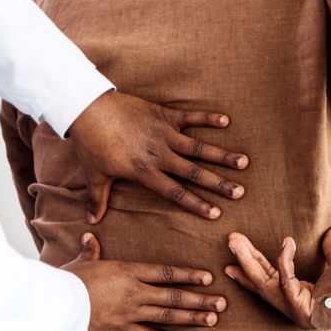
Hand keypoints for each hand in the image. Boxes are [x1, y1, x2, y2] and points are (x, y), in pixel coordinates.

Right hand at [62, 232, 226, 330]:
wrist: (52, 310)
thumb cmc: (65, 282)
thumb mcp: (80, 263)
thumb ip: (91, 251)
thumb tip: (89, 235)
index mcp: (127, 272)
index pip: (164, 272)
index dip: (187, 275)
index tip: (207, 277)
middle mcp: (134, 293)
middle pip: (174, 296)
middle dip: (200, 300)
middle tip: (222, 303)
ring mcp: (129, 314)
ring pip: (167, 316)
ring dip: (191, 318)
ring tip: (212, 320)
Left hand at [67, 90, 249, 222]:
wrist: (87, 109)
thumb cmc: (91, 144)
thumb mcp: (94, 174)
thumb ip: (98, 199)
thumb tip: (92, 221)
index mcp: (144, 171)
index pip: (175, 192)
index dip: (196, 204)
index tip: (216, 212)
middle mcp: (159, 154)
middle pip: (194, 172)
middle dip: (219, 183)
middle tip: (240, 192)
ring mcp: (164, 133)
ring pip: (198, 147)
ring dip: (222, 155)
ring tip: (243, 162)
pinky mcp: (163, 114)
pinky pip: (190, 117)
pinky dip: (208, 118)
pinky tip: (226, 122)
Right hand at [224, 224, 330, 328]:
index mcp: (300, 299)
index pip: (270, 284)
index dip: (249, 274)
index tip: (229, 266)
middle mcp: (294, 306)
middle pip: (262, 282)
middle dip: (244, 261)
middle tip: (230, 241)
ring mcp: (296, 309)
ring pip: (265, 282)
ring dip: (249, 260)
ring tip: (236, 241)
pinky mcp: (300, 308)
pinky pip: (286, 280)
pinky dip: (285, 260)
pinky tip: (286, 243)